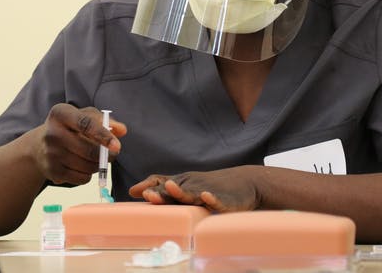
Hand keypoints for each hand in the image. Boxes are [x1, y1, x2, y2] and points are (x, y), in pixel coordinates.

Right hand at [32, 103, 126, 185]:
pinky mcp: (51, 171)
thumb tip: (122, 130)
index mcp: (61, 113)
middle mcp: (52, 133)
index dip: (104, 135)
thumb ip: (106, 121)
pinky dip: (88, 174)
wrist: (40, 145)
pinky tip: (83, 166)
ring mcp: (50, 154)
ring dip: (98, 165)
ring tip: (96, 158)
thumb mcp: (86, 116)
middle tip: (114, 154)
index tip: (117, 145)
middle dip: (107, 155)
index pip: (85, 124)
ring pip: (87, 166)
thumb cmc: (71, 126)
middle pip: (88, 150)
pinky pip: (81, 179)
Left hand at [129, 166, 260, 211]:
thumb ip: (162, 188)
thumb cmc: (213, 186)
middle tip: (149, 195)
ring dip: (182, 192)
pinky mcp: (227, 200)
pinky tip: (206, 197)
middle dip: (162, 192)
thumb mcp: (187, 185)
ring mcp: (210, 192)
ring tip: (171, 188)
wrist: (246, 182)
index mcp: (184, 184)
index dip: (151, 187)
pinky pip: (218, 200)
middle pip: (175, 189)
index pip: (163, 183)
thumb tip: (134, 190)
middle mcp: (194, 186)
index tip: (137, 193)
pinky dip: (212, 199)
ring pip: (194, 194)